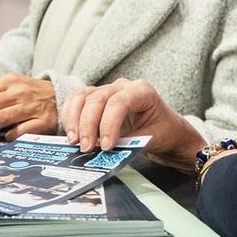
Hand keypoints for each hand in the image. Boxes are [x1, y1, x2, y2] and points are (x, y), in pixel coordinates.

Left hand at [0, 74, 58, 140]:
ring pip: (1, 118)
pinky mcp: (43, 121)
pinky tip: (4, 139)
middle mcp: (19, 92)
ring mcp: (31, 107)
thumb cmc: (32, 95)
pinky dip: (9, 136)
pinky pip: (21, 130)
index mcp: (10, 81)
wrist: (63, 98)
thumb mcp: (15, 86)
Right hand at [59, 78, 207, 171]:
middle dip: (88, 126)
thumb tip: (103, 151)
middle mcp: (122, 85)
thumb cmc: (163, 132)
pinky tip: (71, 132)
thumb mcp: (151, 139)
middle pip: (97, 99)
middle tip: (86, 148)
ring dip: (74, 120)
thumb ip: (128, 143)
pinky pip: (76, 100)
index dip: (109, 124)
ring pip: (82, 97)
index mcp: (142, 91)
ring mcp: (107, 89)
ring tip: (74, 141)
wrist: (166, 129)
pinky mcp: (95, 97)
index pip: (119, 103)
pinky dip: (70, 115)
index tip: (105, 146)